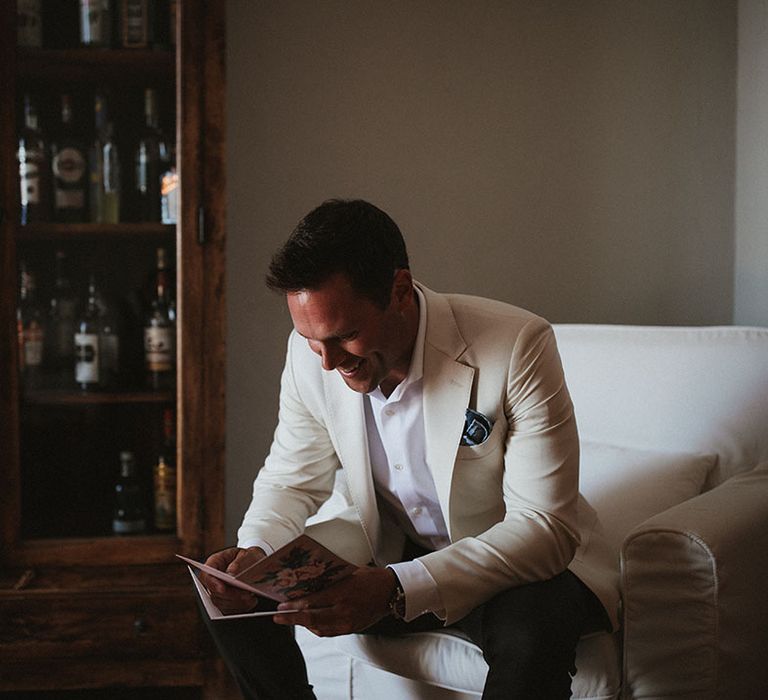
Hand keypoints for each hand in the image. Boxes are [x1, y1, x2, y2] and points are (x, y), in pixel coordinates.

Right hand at [200, 546, 265, 614]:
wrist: (257, 565)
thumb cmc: (251, 557)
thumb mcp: (249, 554)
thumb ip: (240, 561)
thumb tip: (231, 572)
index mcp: (215, 562)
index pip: (206, 575)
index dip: (212, 583)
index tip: (222, 589)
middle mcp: (214, 579)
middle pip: (214, 593)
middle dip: (230, 595)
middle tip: (245, 594)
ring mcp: (219, 592)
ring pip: (222, 604)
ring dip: (237, 602)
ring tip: (251, 596)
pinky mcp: (226, 603)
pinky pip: (230, 610)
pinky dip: (241, 607)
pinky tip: (252, 601)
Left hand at [273, 566, 396, 635]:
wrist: (390, 592)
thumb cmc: (369, 578)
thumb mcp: (348, 574)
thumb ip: (329, 581)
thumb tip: (307, 584)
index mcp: (342, 593)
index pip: (313, 602)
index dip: (295, 606)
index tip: (281, 606)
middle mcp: (344, 610)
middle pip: (312, 618)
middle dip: (292, 619)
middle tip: (278, 617)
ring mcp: (348, 622)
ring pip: (319, 628)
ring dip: (303, 624)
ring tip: (291, 618)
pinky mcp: (351, 629)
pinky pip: (328, 632)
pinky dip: (316, 628)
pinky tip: (310, 622)